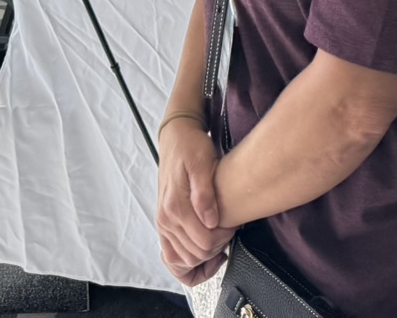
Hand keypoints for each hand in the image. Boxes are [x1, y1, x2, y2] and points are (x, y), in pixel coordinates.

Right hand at [156, 117, 231, 284]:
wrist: (176, 138)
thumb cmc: (191, 147)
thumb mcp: (202, 162)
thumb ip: (205, 193)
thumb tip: (210, 221)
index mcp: (175, 206)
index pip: (203, 242)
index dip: (223, 238)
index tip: (233, 225)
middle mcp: (165, 218)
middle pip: (195, 255)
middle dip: (216, 247)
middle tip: (228, 230)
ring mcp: (163, 223)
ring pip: (184, 260)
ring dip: (204, 255)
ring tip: (219, 237)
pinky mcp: (164, 223)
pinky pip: (172, 255)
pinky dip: (189, 258)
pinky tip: (205, 246)